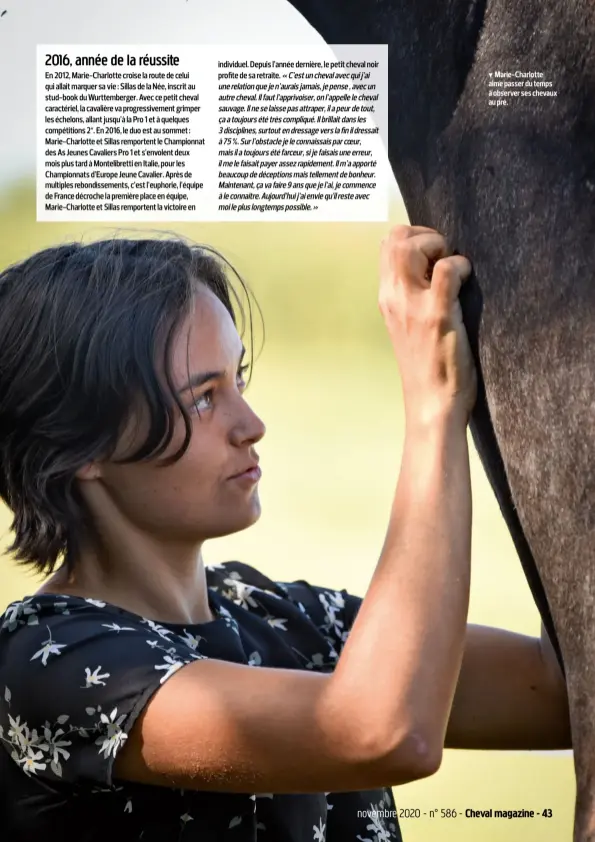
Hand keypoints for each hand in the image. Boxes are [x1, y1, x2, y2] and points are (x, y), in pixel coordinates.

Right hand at [379, 225, 476, 426]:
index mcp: (386, 299)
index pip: (386, 245)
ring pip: (410, 247)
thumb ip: (411, 298)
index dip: (413, 239)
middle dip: (425, 236)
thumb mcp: (408, 326)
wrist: (432, 404)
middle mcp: (392, 298)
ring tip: (453, 268)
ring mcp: (412, 306)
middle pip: (395, 238)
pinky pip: (446, 269)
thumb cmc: (427, 368)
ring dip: (437, 246)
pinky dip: (460, 266)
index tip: (433, 257)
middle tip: (444, 257)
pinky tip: (466, 283)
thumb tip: (429, 268)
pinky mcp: (436, 315)